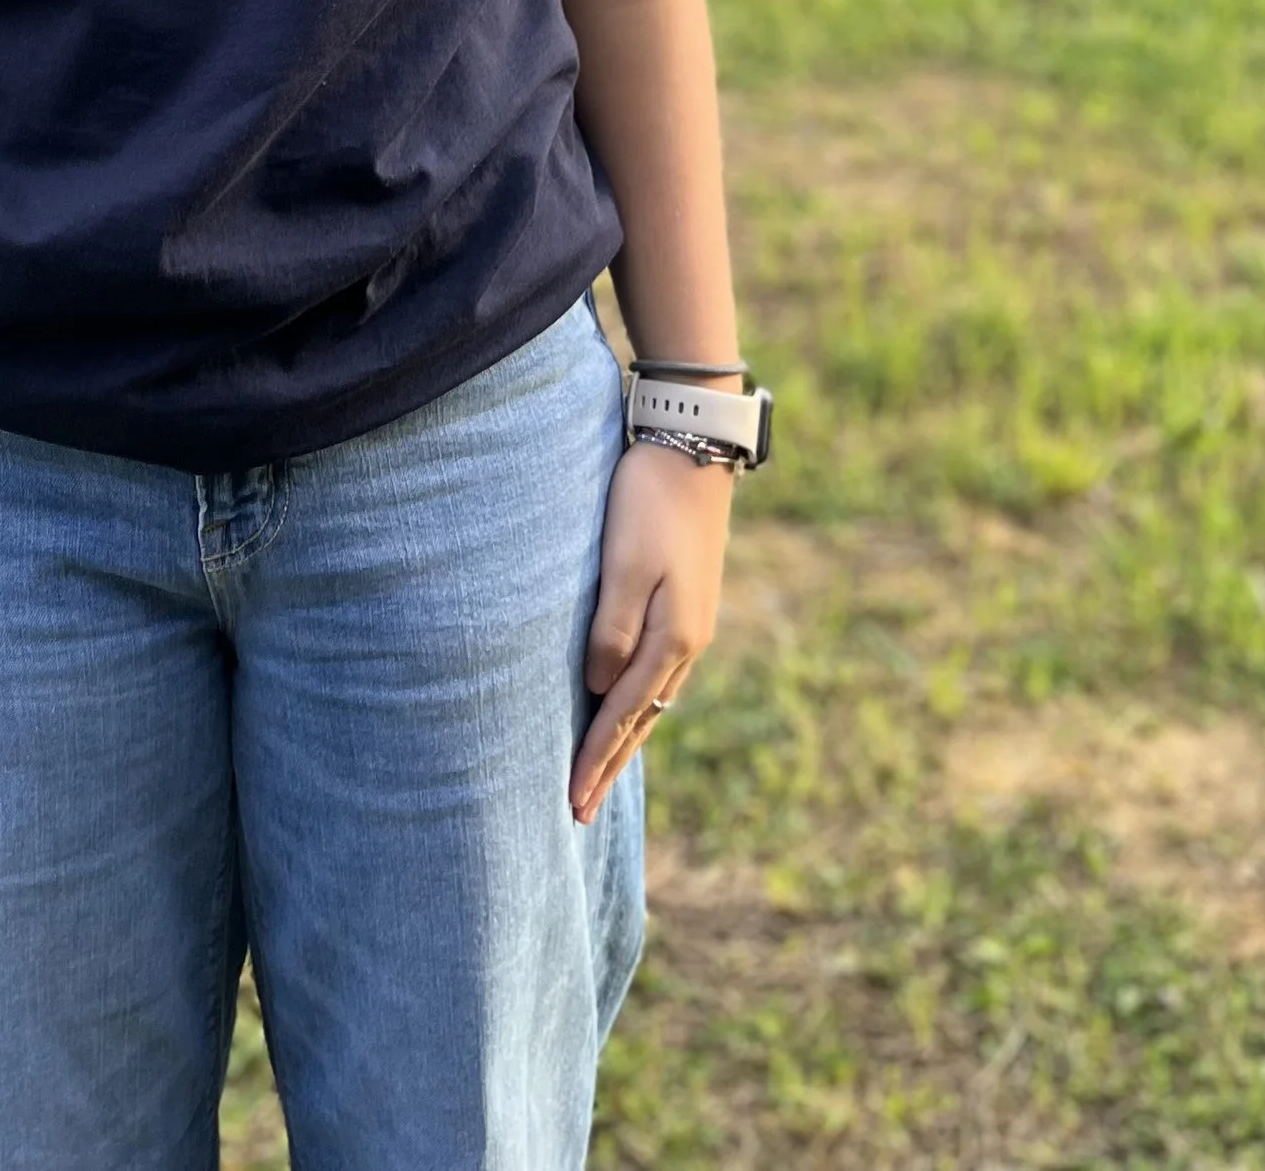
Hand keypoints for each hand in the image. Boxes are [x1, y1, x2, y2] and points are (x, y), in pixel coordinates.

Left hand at [570, 444, 732, 824]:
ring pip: (651, 700)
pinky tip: (626, 708)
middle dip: (610, 766)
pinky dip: (637, 704)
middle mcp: (688, 643)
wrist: (694, 451)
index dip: (594, 760)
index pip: (622, 715)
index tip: (570, 803)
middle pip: (641, 720)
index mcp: (672, 639)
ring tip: (600, 774)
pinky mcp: (687, 606)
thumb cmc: (647, 501)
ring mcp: (692, 625)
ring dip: (624, 739)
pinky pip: (657, 674)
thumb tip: (597, 689)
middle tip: (580, 813)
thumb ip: (610, 630)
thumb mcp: (623, 564)